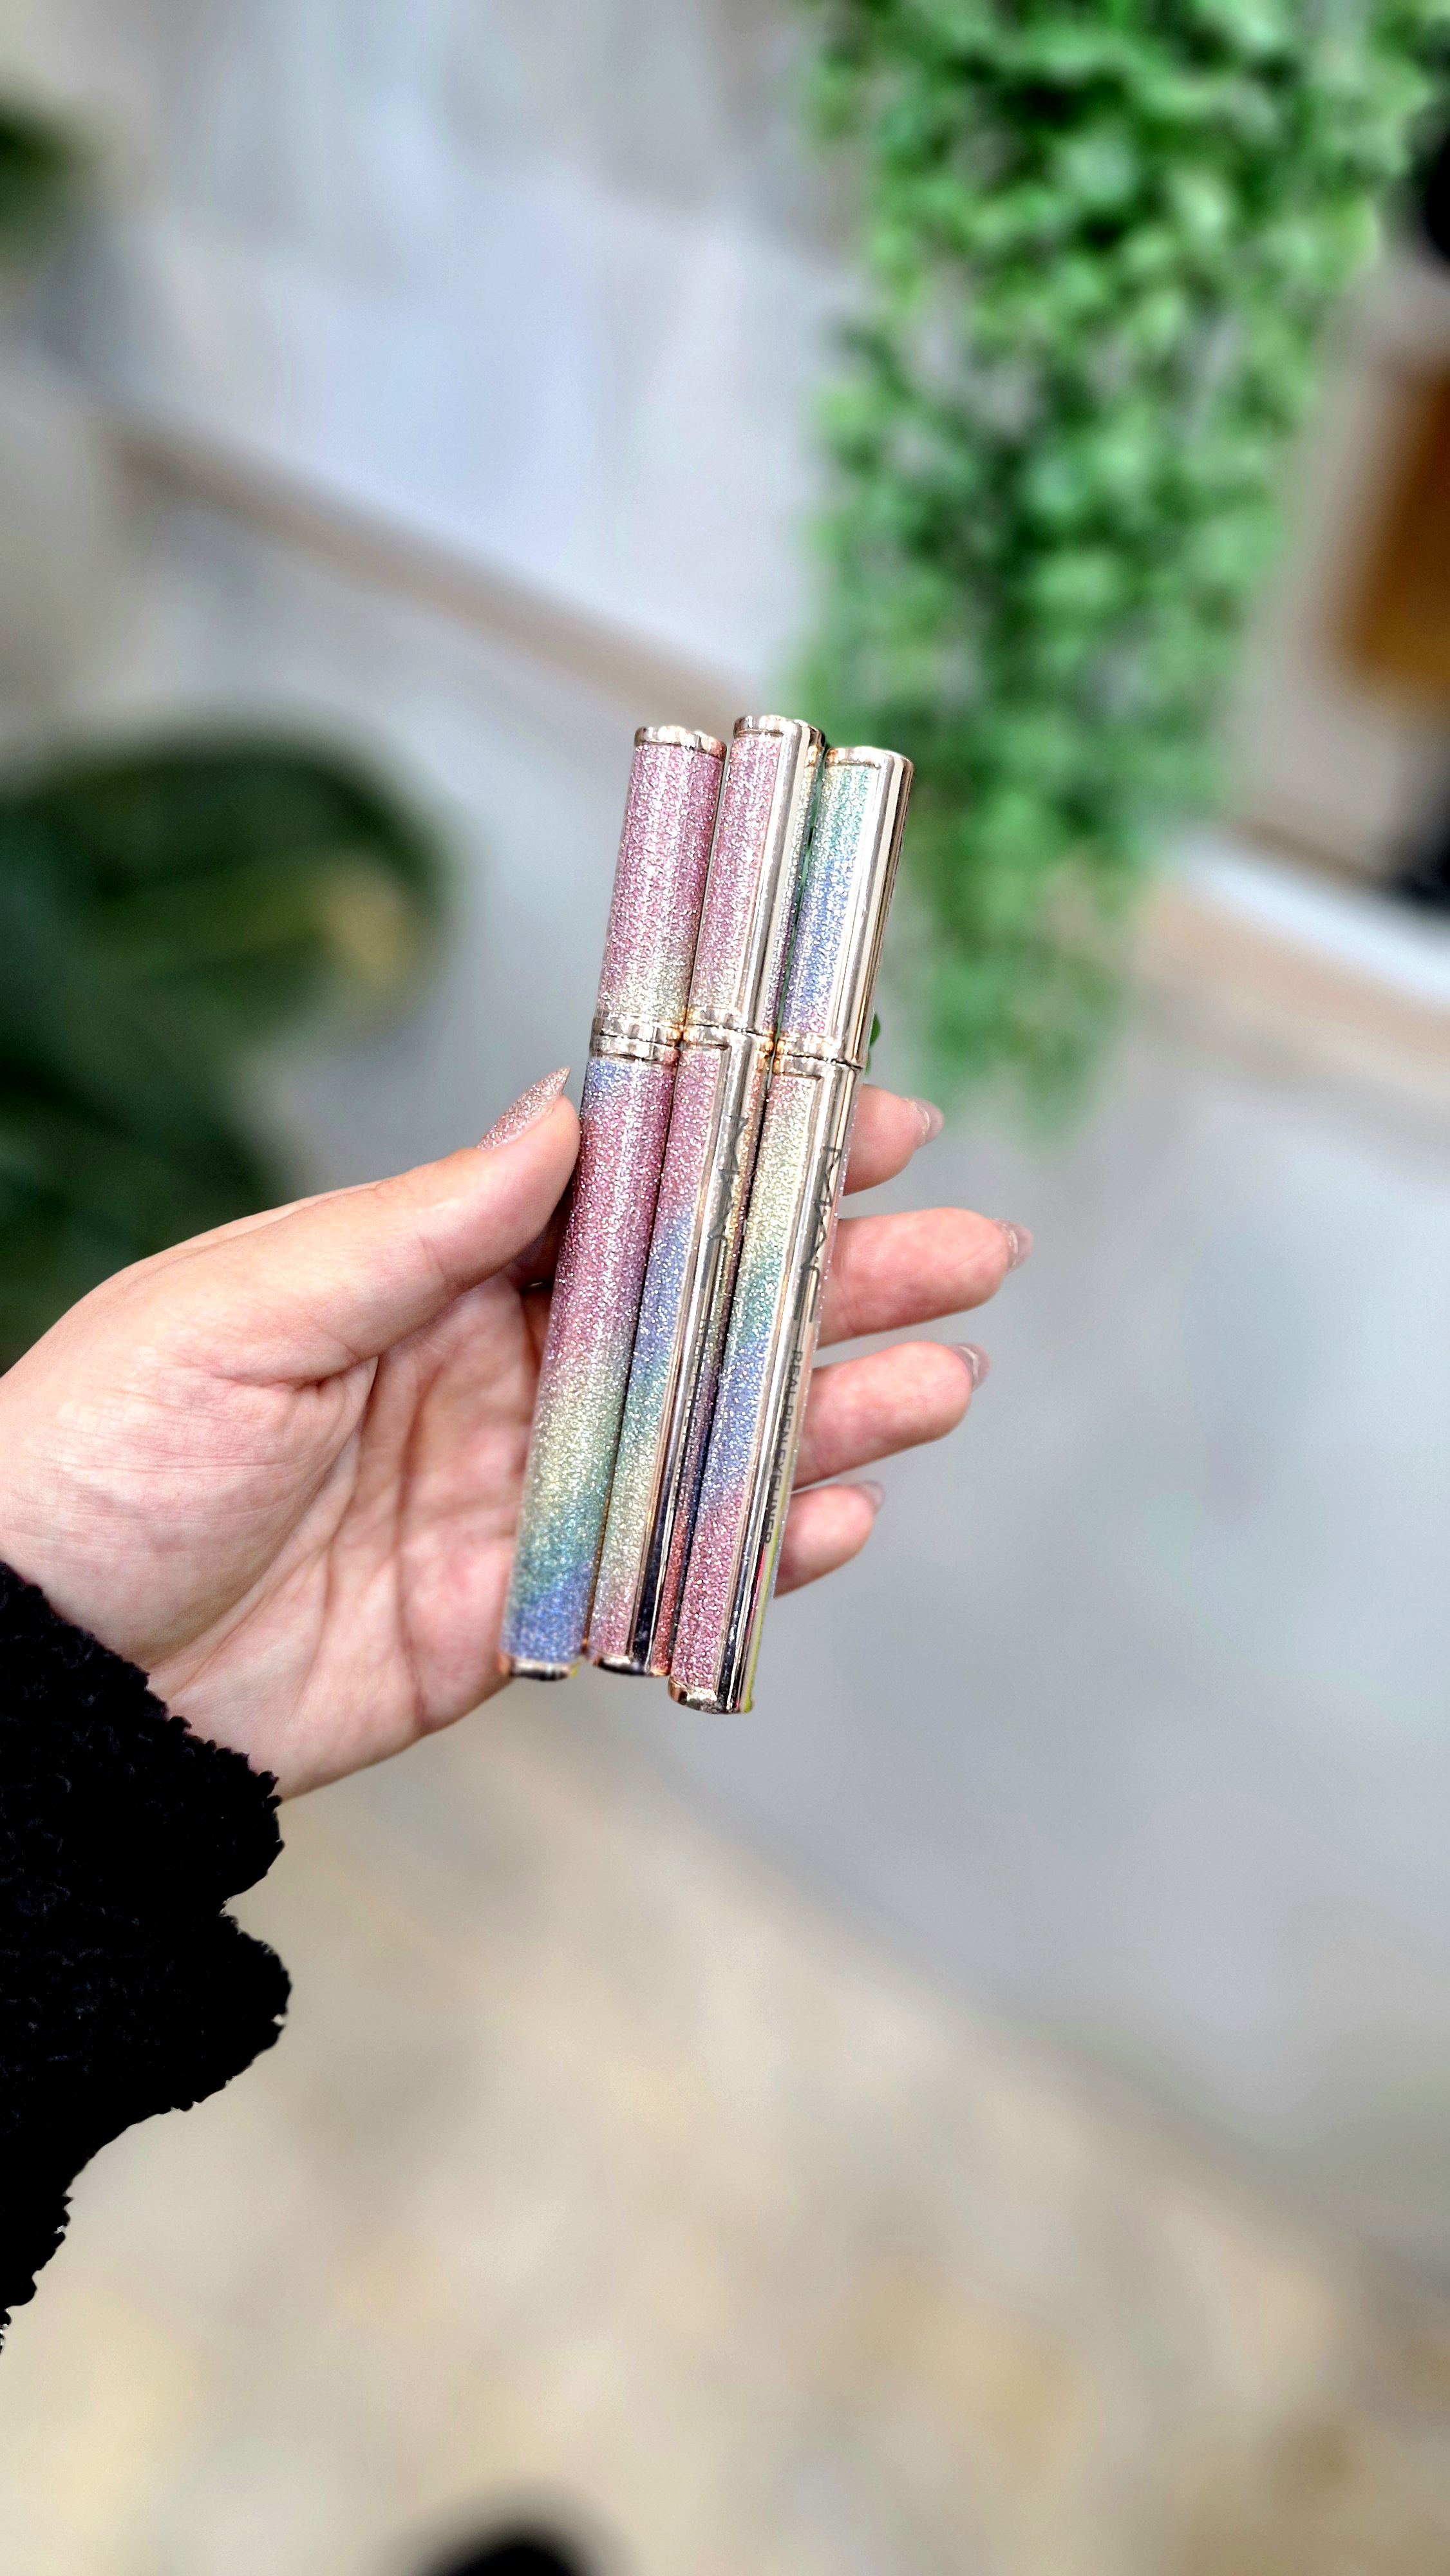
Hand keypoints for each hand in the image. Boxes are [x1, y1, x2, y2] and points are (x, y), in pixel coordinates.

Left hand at [0, 1076, 1027, 1794]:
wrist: (35, 1671)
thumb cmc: (107, 1447)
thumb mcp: (254, 1303)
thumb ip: (429, 1224)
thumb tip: (570, 1115)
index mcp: (434, 1273)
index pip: (628, 1195)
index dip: (749, 1153)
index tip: (868, 1111)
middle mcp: (497, 1374)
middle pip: (701, 1314)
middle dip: (836, 1277)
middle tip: (971, 1248)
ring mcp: (515, 1500)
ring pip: (707, 1445)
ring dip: (829, 1409)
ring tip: (944, 1380)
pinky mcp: (513, 1626)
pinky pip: (659, 1582)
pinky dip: (753, 1554)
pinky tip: (840, 1515)